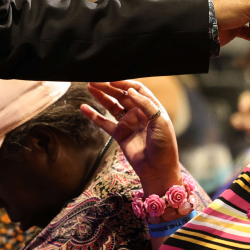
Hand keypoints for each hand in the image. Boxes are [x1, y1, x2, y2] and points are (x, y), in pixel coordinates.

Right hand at [82, 80, 179, 194]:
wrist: (158, 169)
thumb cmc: (164, 146)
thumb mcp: (161, 122)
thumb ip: (146, 105)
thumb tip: (130, 91)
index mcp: (151, 108)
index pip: (137, 89)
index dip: (124, 83)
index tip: (112, 80)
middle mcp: (138, 113)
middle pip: (121, 95)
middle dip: (108, 87)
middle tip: (95, 80)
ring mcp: (128, 123)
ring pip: (112, 106)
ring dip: (101, 96)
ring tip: (89, 86)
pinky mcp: (119, 134)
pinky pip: (104, 122)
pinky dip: (94, 115)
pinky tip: (84, 108)